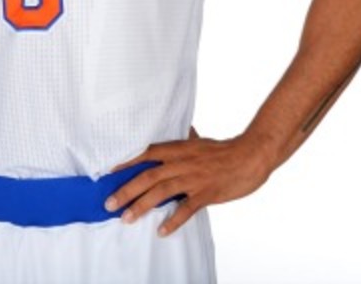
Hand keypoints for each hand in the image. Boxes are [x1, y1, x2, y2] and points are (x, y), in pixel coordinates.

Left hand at [104, 131, 273, 235]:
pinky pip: (187, 209)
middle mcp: (182, 162)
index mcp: (179, 148)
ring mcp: (194, 178)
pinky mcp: (207, 193)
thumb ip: (187, 139)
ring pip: (162, 192)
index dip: (126, 162)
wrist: (252, 155)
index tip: (108, 172)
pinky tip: (161, 231)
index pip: (146, 153)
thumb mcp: (200, 141)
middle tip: (109, 203)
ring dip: (142, 205)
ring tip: (126, 218)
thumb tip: (182, 130)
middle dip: (126, 190)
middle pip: (148, 175)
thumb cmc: (225, 150)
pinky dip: (174, 220)